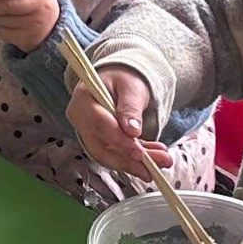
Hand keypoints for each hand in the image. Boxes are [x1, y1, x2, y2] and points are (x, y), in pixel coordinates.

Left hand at [0, 0, 60, 50]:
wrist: (53, 29)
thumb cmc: (37, 5)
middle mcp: (40, 8)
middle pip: (9, 5)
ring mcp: (34, 25)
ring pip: (4, 20)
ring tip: (5, 16)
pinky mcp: (27, 39)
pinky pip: (4, 32)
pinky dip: (1, 29)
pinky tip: (10, 26)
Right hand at [64, 63, 168, 177]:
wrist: (119, 80)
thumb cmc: (123, 78)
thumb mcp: (130, 87)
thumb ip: (130, 107)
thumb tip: (132, 131)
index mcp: (83, 99)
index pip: (100, 125)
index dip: (119, 141)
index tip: (140, 153)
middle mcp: (80, 119)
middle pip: (101, 147)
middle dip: (130, 160)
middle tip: (157, 164)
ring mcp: (87, 132)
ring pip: (109, 155)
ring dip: (135, 162)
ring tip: (162, 161)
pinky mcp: (99, 142)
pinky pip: (115, 155)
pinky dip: (135, 159)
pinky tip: (153, 158)